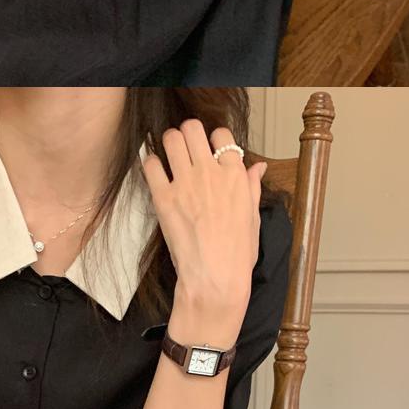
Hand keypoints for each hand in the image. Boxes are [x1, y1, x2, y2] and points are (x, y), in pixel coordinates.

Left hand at [141, 120, 264, 348]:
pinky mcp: (164, 198)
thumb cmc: (236, 255)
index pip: (222, 135)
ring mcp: (185, 183)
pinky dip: (151, 163)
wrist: (214, 279)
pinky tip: (156, 172)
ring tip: (170, 155)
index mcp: (235, 175)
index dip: (214, 139)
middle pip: (193, 129)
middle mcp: (210, 172)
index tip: (210, 149)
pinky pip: (151, 164)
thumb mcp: (252, 218)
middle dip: (188, 134)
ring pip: (171, 138)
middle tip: (186, 146)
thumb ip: (251, 187)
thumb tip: (257, 167)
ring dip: (169, 142)